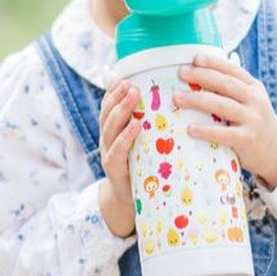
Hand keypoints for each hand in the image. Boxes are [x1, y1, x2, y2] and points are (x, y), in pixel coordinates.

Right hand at [98, 79, 141, 234]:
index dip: (114, 91)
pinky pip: (117, 150)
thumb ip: (149, 123)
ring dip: (121, 109)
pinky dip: (125, 137)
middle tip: (131, 82)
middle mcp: (107, 139)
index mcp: (113, 130)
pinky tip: (135, 125)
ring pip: (110, 127)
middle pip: (108, 112)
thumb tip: (168, 99)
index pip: (109, 105)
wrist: (130, 199)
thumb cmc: (142, 165)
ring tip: (133, 95)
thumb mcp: (143, 141)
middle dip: (118, 96)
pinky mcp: (114, 169)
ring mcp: (108, 153)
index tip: (123, 76)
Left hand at [173, 53, 276, 189]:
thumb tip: (198, 73)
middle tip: (182, 74)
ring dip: (198, 100)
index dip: (214, 62)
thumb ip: (231, 89)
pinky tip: (191, 128)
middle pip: (226, 84)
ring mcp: (253, 119)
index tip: (195, 58)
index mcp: (253, 87)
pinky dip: (206, 130)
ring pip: (223, 105)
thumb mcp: (249, 100)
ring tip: (178, 98)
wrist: (276, 149)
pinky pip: (224, 134)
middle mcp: (255, 100)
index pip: (233, 70)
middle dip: (202, 76)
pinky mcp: (248, 139)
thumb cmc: (253, 121)